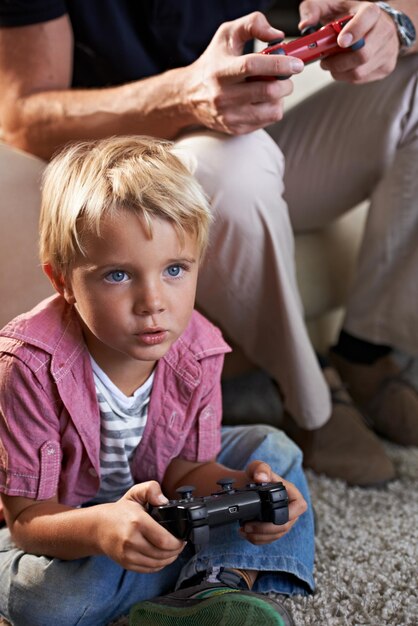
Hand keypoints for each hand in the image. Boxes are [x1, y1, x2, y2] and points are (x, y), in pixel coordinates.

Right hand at [95, 481, 184, 571]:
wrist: (98, 527)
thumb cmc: (120, 511)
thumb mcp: (135, 493)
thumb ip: (151, 489)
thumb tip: (164, 500)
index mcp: (137, 522)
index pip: (164, 540)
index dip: (177, 542)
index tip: (182, 538)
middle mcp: (131, 541)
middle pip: (162, 554)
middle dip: (176, 550)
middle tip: (180, 544)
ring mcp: (127, 555)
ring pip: (157, 564)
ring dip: (169, 559)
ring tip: (173, 550)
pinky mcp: (126, 564)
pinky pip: (148, 569)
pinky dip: (159, 565)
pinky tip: (162, 557)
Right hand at [181, 11, 303, 134]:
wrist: (190, 95)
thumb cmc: (213, 62)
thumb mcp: (227, 35)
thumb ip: (252, 24)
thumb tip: (277, 36)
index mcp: (221, 71)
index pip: (252, 67)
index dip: (279, 64)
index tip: (296, 64)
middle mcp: (223, 96)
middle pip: (268, 92)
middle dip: (286, 82)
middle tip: (286, 76)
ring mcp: (230, 116)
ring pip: (272, 110)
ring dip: (281, 97)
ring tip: (273, 88)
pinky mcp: (236, 129)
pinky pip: (267, 121)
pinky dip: (272, 108)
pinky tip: (263, 100)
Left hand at [239, 460, 307, 544]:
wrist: (245, 486)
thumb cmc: (255, 476)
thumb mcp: (256, 467)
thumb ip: (260, 468)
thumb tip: (261, 477)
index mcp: (292, 494)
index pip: (299, 507)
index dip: (289, 514)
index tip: (269, 517)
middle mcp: (290, 509)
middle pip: (285, 526)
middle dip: (266, 529)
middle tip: (247, 526)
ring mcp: (283, 521)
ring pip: (276, 535)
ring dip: (259, 536)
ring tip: (243, 530)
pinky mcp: (274, 530)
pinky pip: (269, 539)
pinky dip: (257, 539)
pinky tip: (245, 534)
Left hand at [298, 0, 399, 81]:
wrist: (375, 25)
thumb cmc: (351, 16)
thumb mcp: (330, 5)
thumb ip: (313, 9)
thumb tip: (305, 25)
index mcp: (371, 11)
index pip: (367, 19)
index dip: (353, 31)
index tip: (340, 42)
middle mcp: (384, 30)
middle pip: (362, 54)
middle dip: (337, 61)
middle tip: (324, 61)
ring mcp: (388, 50)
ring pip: (360, 71)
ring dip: (339, 71)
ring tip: (332, 64)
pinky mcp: (386, 67)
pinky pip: (361, 79)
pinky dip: (346, 76)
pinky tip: (343, 67)